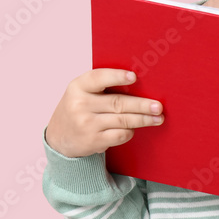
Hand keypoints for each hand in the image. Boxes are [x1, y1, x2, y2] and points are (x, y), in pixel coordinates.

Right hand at [45, 68, 163, 157]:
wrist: (59, 137)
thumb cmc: (79, 107)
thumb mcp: (82, 92)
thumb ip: (102, 86)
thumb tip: (139, 83)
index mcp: (78, 86)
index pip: (98, 78)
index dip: (117, 77)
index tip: (134, 77)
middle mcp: (80, 105)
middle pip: (118, 103)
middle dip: (141, 105)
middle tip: (158, 106)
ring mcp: (86, 124)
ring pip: (122, 120)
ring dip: (143, 119)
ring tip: (157, 118)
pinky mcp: (92, 141)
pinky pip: (119, 135)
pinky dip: (130, 131)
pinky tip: (135, 128)